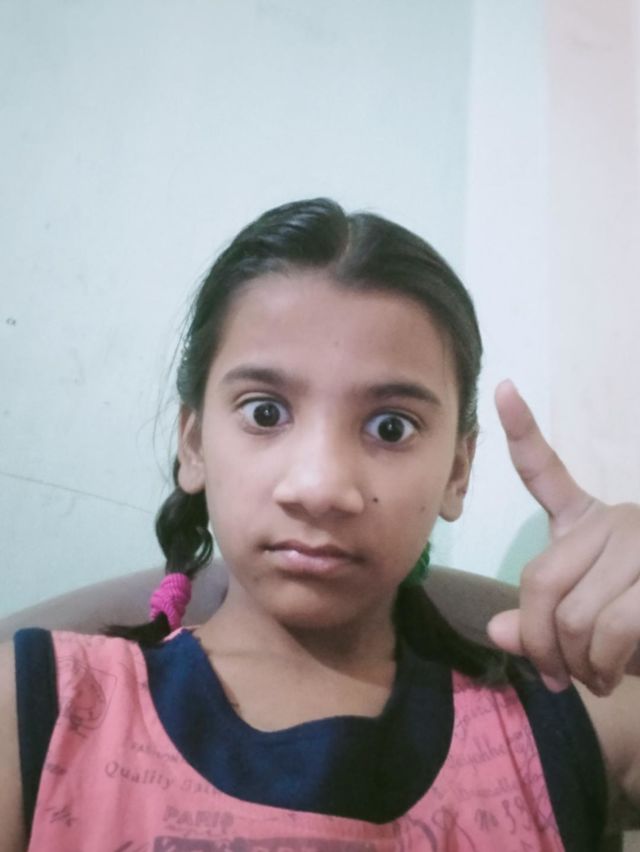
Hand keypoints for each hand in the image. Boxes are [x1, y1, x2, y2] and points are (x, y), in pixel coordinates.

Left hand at [487, 380, 639, 695]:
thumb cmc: (639, 632)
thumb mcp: (584, 626)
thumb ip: (541, 621)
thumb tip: (497, 632)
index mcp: (588, 522)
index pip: (545, 470)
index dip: (522, 428)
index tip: (502, 388)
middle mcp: (617, 519)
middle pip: (540, 582)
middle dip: (540, 644)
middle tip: (556, 674)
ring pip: (575, 615)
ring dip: (577, 665)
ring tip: (593, 677)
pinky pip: (613, 628)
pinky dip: (604, 667)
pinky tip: (614, 675)